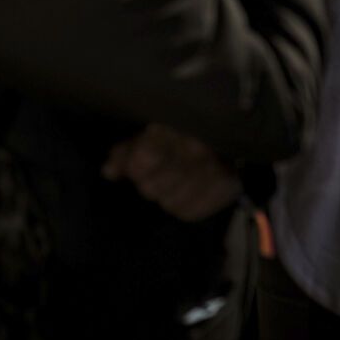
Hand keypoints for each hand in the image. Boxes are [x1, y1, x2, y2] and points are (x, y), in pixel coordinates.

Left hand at [103, 124, 241, 222]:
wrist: (228, 125)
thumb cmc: (181, 126)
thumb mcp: (151, 128)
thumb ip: (128, 149)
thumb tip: (109, 171)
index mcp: (174, 126)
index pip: (142, 163)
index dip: (133, 167)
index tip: (134, 165)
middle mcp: (197, 149)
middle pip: (152, 189)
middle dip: (149, 182)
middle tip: (159, 171)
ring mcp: (216, 169)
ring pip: (170, 204)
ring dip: (167, 195)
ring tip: (175, 180)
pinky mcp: (229, 187)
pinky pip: (190, 213)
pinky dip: (185, 206)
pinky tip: (188, 191)